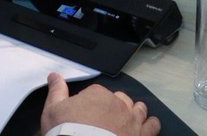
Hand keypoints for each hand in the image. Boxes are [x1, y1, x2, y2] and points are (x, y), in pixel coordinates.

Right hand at [40, 74, 159, 135]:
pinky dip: (150, 126)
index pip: (97, 93)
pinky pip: (152, 126)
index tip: (86, 114)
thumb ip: (56, 91)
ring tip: (131, 120)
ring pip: (139, 110)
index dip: (92, 103)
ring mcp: (132, 120)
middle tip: (107, 119)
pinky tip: (147, 128)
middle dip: (116, 106)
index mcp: (98, 94)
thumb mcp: (53, 110)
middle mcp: (118, 104)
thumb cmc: (67, 132)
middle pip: (121, 100)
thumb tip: (54, 76)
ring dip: (136, 113)